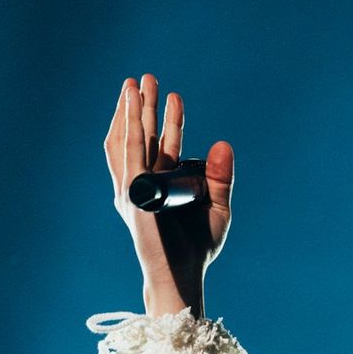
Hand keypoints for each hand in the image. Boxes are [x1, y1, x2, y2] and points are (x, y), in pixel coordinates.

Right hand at [104, 73, 234, 316]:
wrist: (183, 276)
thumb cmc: (197, 248)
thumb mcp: (217, 208)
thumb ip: (221, 177)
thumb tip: (224, 143)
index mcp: (160, 186)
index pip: (161, 144)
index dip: (167, 120)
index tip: (174, 96)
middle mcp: (142, 184)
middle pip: (141, 136)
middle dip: (142, 106)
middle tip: (147, 77)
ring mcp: (134, 189)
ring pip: (128, 141)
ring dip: (130, 112)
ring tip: (134, 85)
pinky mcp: (132, 195)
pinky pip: (129, 157)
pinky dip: (128, 132)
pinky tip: (129, 112)